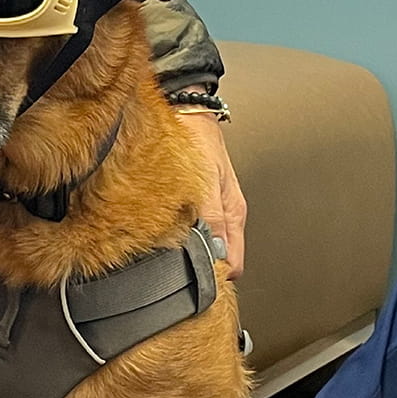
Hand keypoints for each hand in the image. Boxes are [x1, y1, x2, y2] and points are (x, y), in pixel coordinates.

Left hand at [176, 110, 246, 278]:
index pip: (233, 264)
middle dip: (199, 270)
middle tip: (174, 278)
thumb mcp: (208, 181)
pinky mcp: (193, 206)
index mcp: (233, 215)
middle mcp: (223, 217)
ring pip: (201, 248)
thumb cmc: (199, 140)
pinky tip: (163, 237)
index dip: (216, 278)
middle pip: (216, 260)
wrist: (185, 111)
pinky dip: (177, 239)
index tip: (196, 286)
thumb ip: (212, 218)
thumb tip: (215, 252)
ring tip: (167, 259)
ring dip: (186, 254)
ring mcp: (208, 212)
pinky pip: (188, 233)